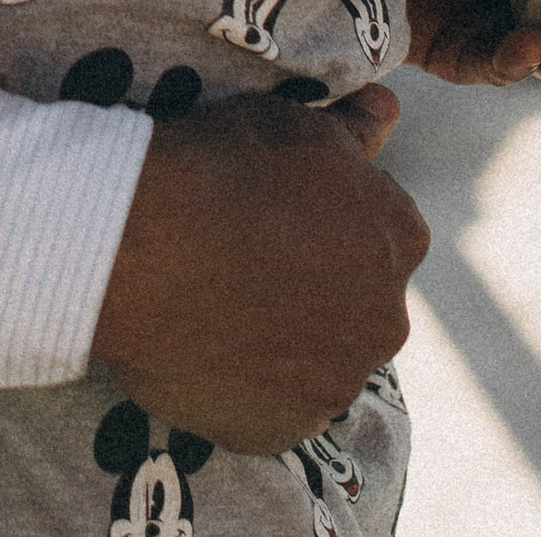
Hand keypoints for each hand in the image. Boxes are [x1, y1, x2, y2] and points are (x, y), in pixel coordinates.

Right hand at [91, 88, 427, 455]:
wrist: (140, 240)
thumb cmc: (219, 166)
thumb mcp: (292, 123)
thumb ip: (354, 128)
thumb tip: (390, 109)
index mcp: (400, 239)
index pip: (380, 230)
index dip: (327, 218)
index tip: (279, 212)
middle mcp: (388, 319)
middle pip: (358, 302)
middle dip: (317, 285)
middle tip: (246, 259)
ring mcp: (337, 384)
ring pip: (319, 360)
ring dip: (286, 340)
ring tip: (218, 304)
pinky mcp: (285, 431)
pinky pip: (275, 410)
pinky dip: (250, 389)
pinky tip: (208, 349)